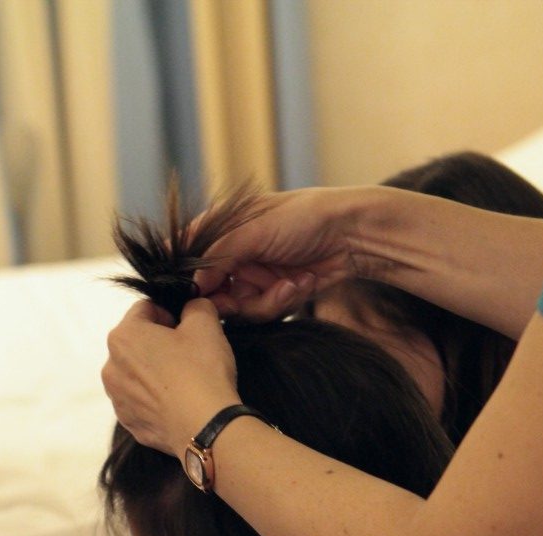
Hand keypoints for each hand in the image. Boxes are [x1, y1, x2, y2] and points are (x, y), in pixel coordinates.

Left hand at [101, 297, 238, 455]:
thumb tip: (193, 308)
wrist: (206, 428)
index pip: (146, 310)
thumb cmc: (202, 372)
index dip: (171, 315)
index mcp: (122, 336)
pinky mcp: (130, 423)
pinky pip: (142, 403)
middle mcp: (110, 367)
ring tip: (185, 383)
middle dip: (160, 345)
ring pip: (137, 375)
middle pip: (138, 344)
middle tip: (190, 356)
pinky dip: (157, 400)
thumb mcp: (206, 324)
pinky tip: (178, 403)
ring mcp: (117, 399)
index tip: (189, 329)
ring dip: (156, 373)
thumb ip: (196, 305)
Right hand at [195, 186, 381, 320]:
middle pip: (213, 293)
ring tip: (290, 284)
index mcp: (223, 231)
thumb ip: (219, 256)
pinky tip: (304, 282)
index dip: (191, 279)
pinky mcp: (276, 295)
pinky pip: (267, 312)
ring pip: (242, 309)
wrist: (351, 234)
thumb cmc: (303, 217)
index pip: (191, 258)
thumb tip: (193, 284)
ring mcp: (256, 278)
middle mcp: (235, 256)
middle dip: (230, 301)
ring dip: (268, 301)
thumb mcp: (254, 230)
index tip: (197, 293)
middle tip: (237, 302)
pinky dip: (286, 301)